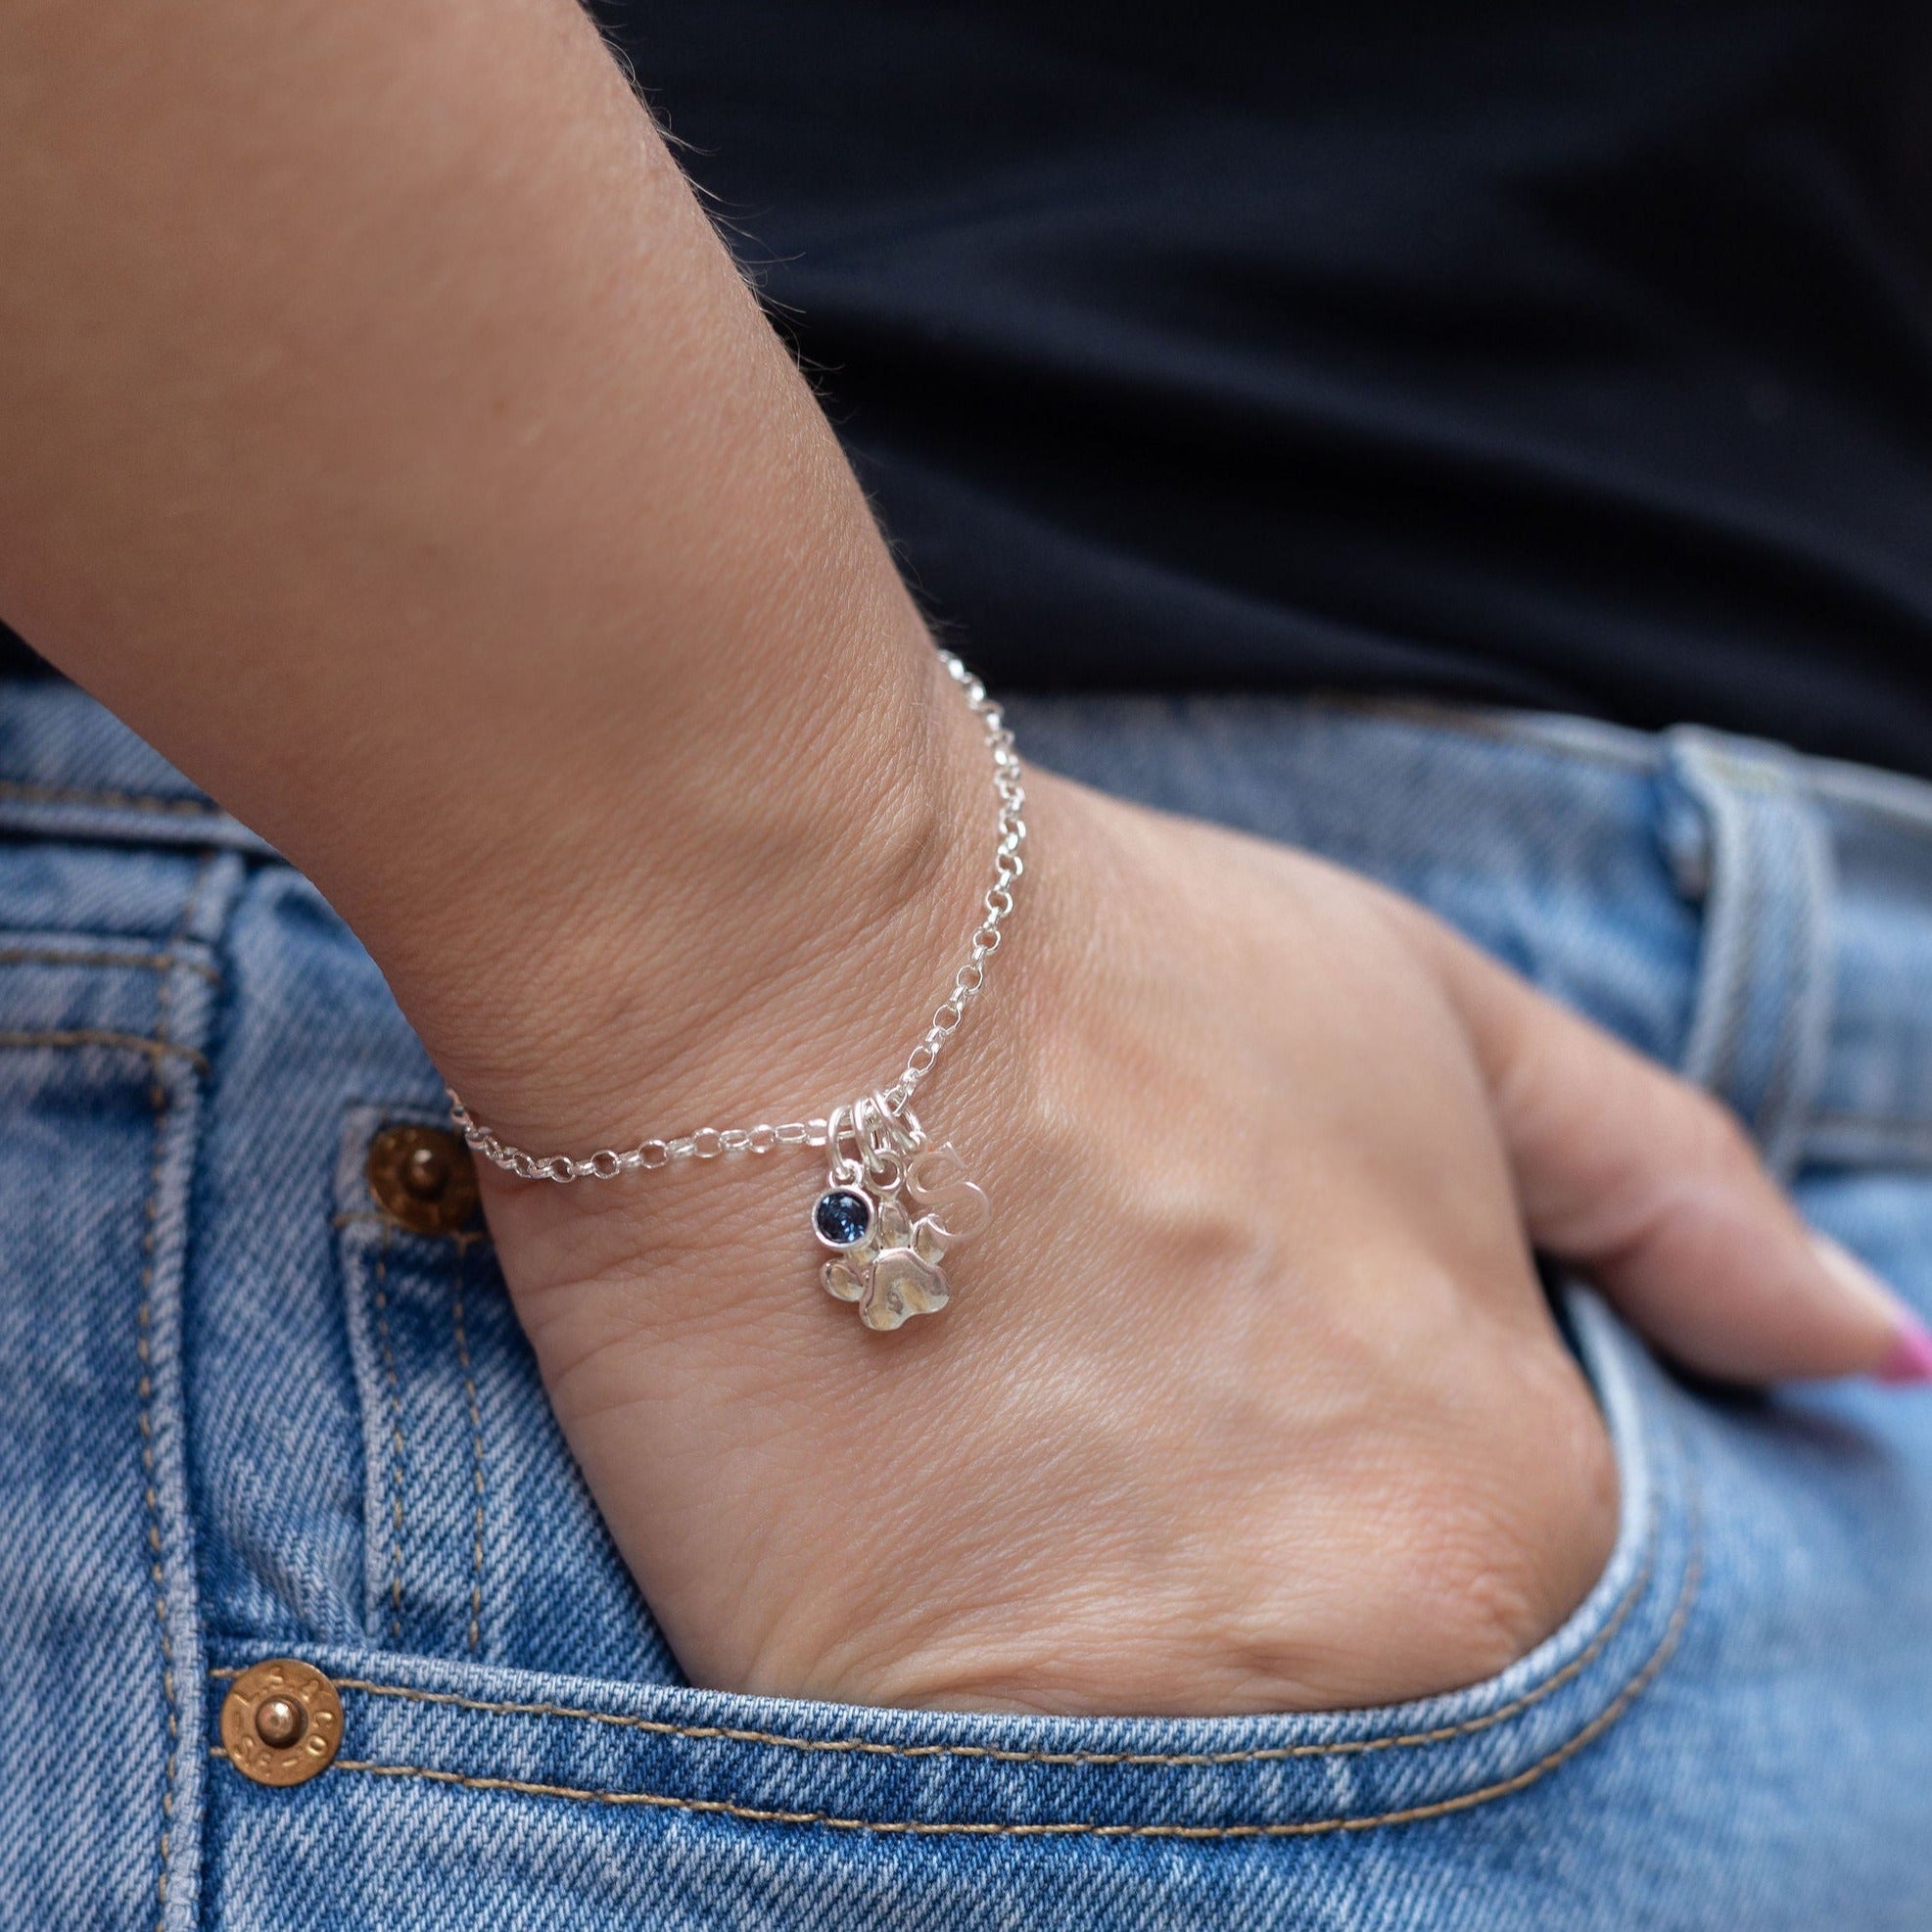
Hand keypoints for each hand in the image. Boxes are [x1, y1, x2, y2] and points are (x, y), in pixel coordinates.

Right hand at [467, 741, 1919, 1716]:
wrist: (801, 962)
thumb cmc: (1120, 968)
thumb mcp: (1439, 1023)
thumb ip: (1670, 1202)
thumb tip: (1871, 1356)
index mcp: (1516, 1511)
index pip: (1506, 1646)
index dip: (1349, 1530)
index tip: (1241, 1461)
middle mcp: (1379, 1669)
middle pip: (1340, 1733)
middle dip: (1244, 1618)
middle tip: (1105, 1463)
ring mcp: (1137, 1739)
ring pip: (1169, 1788)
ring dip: (1108, 1677)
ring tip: (1001, 1483)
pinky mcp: (908, 1759)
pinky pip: (978, 1802)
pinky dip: (963, 1720)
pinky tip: (901, 1547)